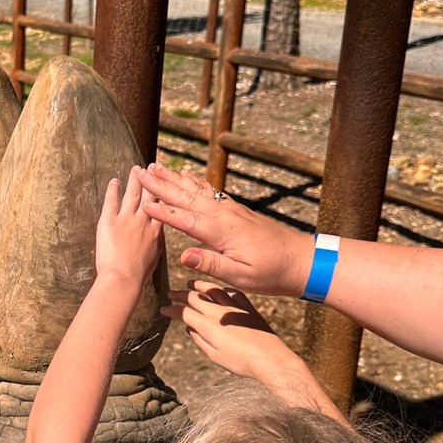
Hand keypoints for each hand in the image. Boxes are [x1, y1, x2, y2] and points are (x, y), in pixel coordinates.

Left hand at [95, 166, 162, 291]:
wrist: (123, 278)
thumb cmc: (137, 275)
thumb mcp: (153, 260)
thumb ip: (154, 245)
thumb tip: (154, 240)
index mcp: (155, 232)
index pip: (162, 207)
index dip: (163, 194)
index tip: (164, 184)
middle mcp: (143, 221)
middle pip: (149, 196)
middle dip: (151, 181)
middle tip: (152, 168)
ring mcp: (126, 219)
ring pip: (132, 194)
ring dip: (134, 180)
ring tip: (136, 169)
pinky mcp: (109, 221)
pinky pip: (111, 201)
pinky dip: (112, 189)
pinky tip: (114, 181)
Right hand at [138, 164, 311, 296]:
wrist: (300, 260)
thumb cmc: (271, 273)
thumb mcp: (240, 276)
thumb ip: (211, 264)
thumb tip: (183, 256)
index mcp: (222, 232)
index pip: (185, 219)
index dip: (162, 212)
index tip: (142, 202)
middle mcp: (224, 215)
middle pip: (187, 197)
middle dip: (162, 185)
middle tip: (141, 172)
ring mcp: (230, 210)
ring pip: (196, 190)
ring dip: (175, 178)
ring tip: (156, 166)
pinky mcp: (235, 210)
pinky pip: (208, 191)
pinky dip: (193, 181)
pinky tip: (185, 176)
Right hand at [162, 280, 295, 381]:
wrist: (270, 359)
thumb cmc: (241, 362)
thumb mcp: (215, 355)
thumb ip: (199, 340)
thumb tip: (189, 328)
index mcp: (207, 325)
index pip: (183, 312)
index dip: (170, 310)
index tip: (163, 309)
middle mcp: (218, 312)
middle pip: (194, 296)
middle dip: (179, 294)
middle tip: (171, 294)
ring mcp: (234, 307)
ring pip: (212, 289)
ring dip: (199, 285)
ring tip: (192, 284)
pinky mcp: (247, 307)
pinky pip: (232, 292)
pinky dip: (223, 289)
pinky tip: (220, 289)